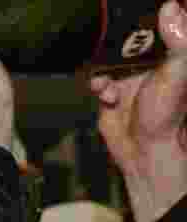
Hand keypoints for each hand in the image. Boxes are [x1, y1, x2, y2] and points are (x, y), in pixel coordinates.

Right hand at [90, 0, 186, 221]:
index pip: (165, 23)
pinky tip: (107, 94)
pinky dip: (98, 85)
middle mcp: (151, 62)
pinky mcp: (111, 92)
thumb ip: (179, 39)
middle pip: (133, 36)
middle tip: (115, 39)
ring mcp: (130, 77)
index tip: (142, 11)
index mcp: (173, 53)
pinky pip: (98, 78)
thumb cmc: (168, 116)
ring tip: (110, 77)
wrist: (143, 152)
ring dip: (105, 64)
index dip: (157, 15)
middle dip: (121, 37)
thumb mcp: (179, 72)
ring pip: (111, 56)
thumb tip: (170, 8)